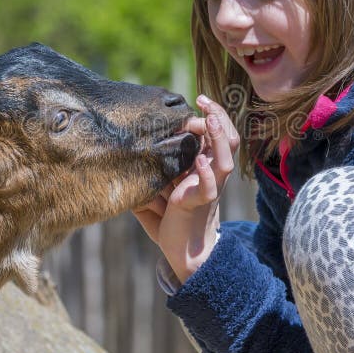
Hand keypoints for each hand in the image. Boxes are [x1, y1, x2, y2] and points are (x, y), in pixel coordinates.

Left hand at [133, 94, 239, 283]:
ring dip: (218, 138)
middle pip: (230, 140)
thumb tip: (123, 153)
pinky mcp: (200, 204)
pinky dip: (204, 174)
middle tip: (204, 101)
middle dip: (220, 117)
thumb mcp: (159, 189)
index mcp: (206, 167)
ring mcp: (209, 189)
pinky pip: (209, 188)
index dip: (214, 115)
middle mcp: (212, 175)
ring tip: (208, 120)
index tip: (198, 100)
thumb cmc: (171, 220)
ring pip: (225, 160)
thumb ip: (150, 171)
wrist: (182, 252)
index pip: (220, 135)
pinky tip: (197, 160)